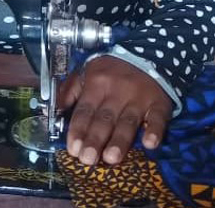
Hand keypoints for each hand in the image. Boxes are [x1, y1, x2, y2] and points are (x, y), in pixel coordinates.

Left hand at [58, 55, 172, 165]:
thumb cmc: (111, 70)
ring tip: (111, 158)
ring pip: (127, 122)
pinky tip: (149, 144)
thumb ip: (70, 91)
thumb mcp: (86, 72)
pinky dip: (155, 131)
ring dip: (119, 141)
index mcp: (96, 84)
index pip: (84, 110)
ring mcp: (138, 98)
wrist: (146, 54)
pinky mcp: (158, 103)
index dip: (78, 129)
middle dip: (95, 139)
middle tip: (87, 159)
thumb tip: (56, 110)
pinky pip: (158, 118)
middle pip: (104, 119)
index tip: (72, 149)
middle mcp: (116, 92)